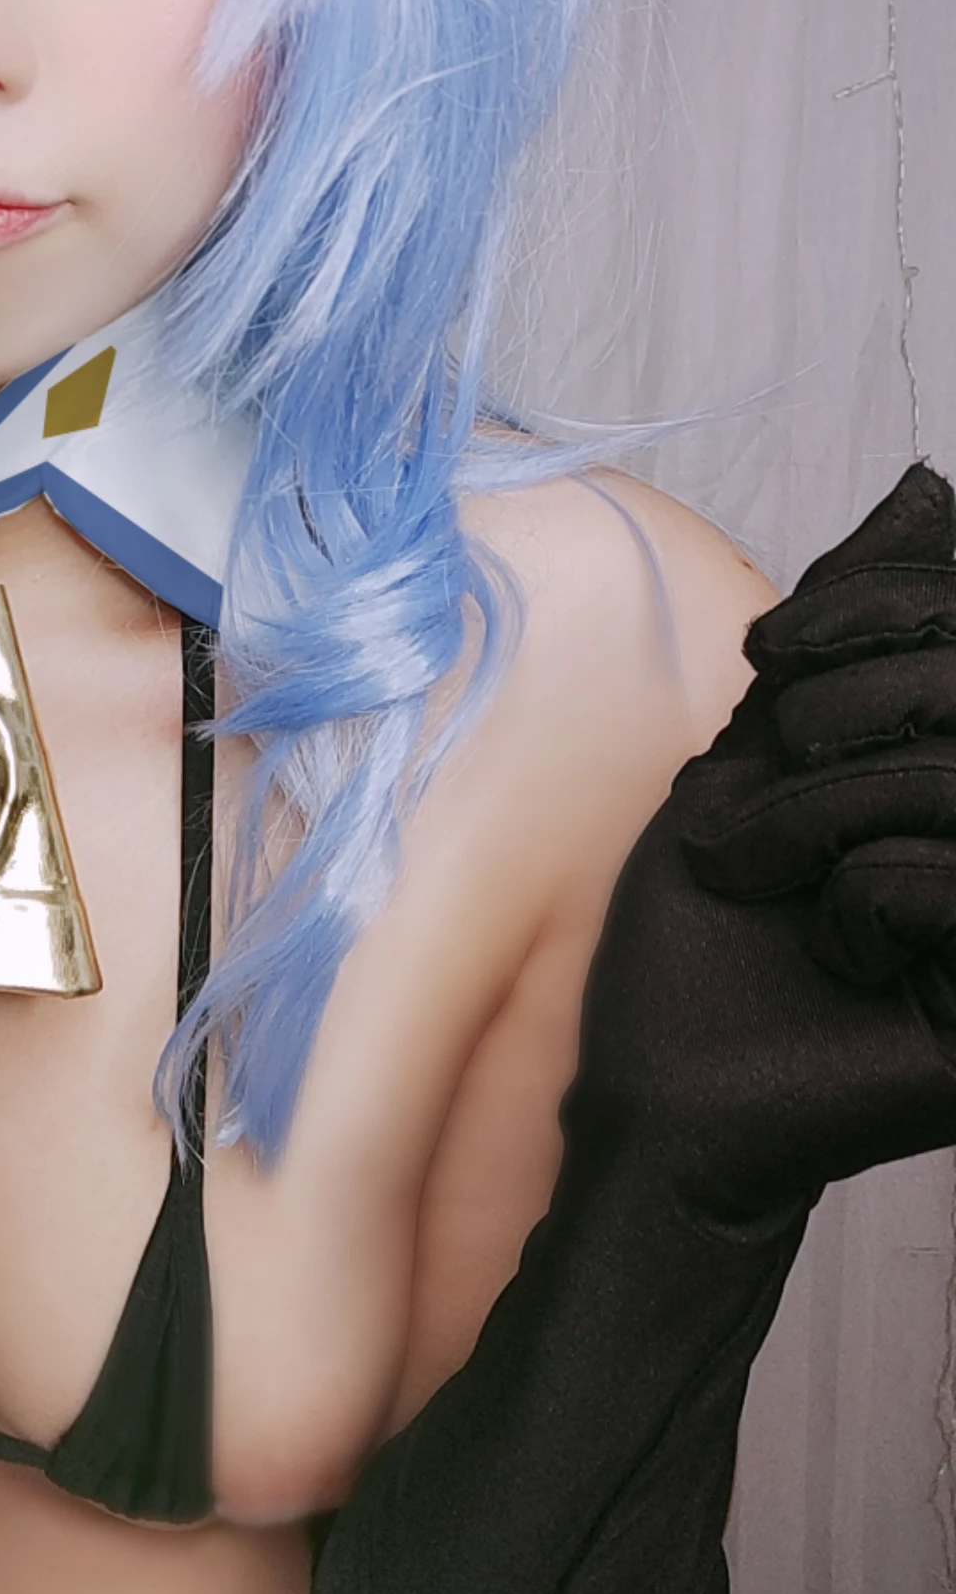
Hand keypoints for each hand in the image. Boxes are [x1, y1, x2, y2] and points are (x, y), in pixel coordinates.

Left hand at [571, 461, 955, 1226]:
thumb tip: (914, 506)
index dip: (897, 604)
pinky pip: (948, 879)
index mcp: (954, 771)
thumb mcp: (761, 759)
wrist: (666, 1086)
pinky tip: (831, 948)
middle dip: (845, 709)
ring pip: (952, 780)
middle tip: (760, 761)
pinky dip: (859, 896)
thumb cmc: (703, 928)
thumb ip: (840, 658)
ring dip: (819, 811)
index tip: (776, 648)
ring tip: (747, 867)